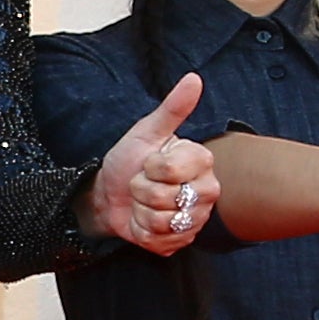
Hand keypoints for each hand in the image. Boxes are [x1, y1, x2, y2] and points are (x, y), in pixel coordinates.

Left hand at [97, 73, 219, 253]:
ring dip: (140, 211)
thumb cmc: (130, 159)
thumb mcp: (147, 132)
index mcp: (202, 161)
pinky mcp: (182, 241)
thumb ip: (172, 108)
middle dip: (141, 190)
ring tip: (143, 202)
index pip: (170, 170)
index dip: (150, 168)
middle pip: (164, 198)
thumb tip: (193, 78)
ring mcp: (197, 219)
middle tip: (143, 183)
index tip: (149, 162)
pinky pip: (158, 241)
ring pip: (160, 221)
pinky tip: (143, 220)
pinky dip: (141, 231)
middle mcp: (207, 191)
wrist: (111, 194)